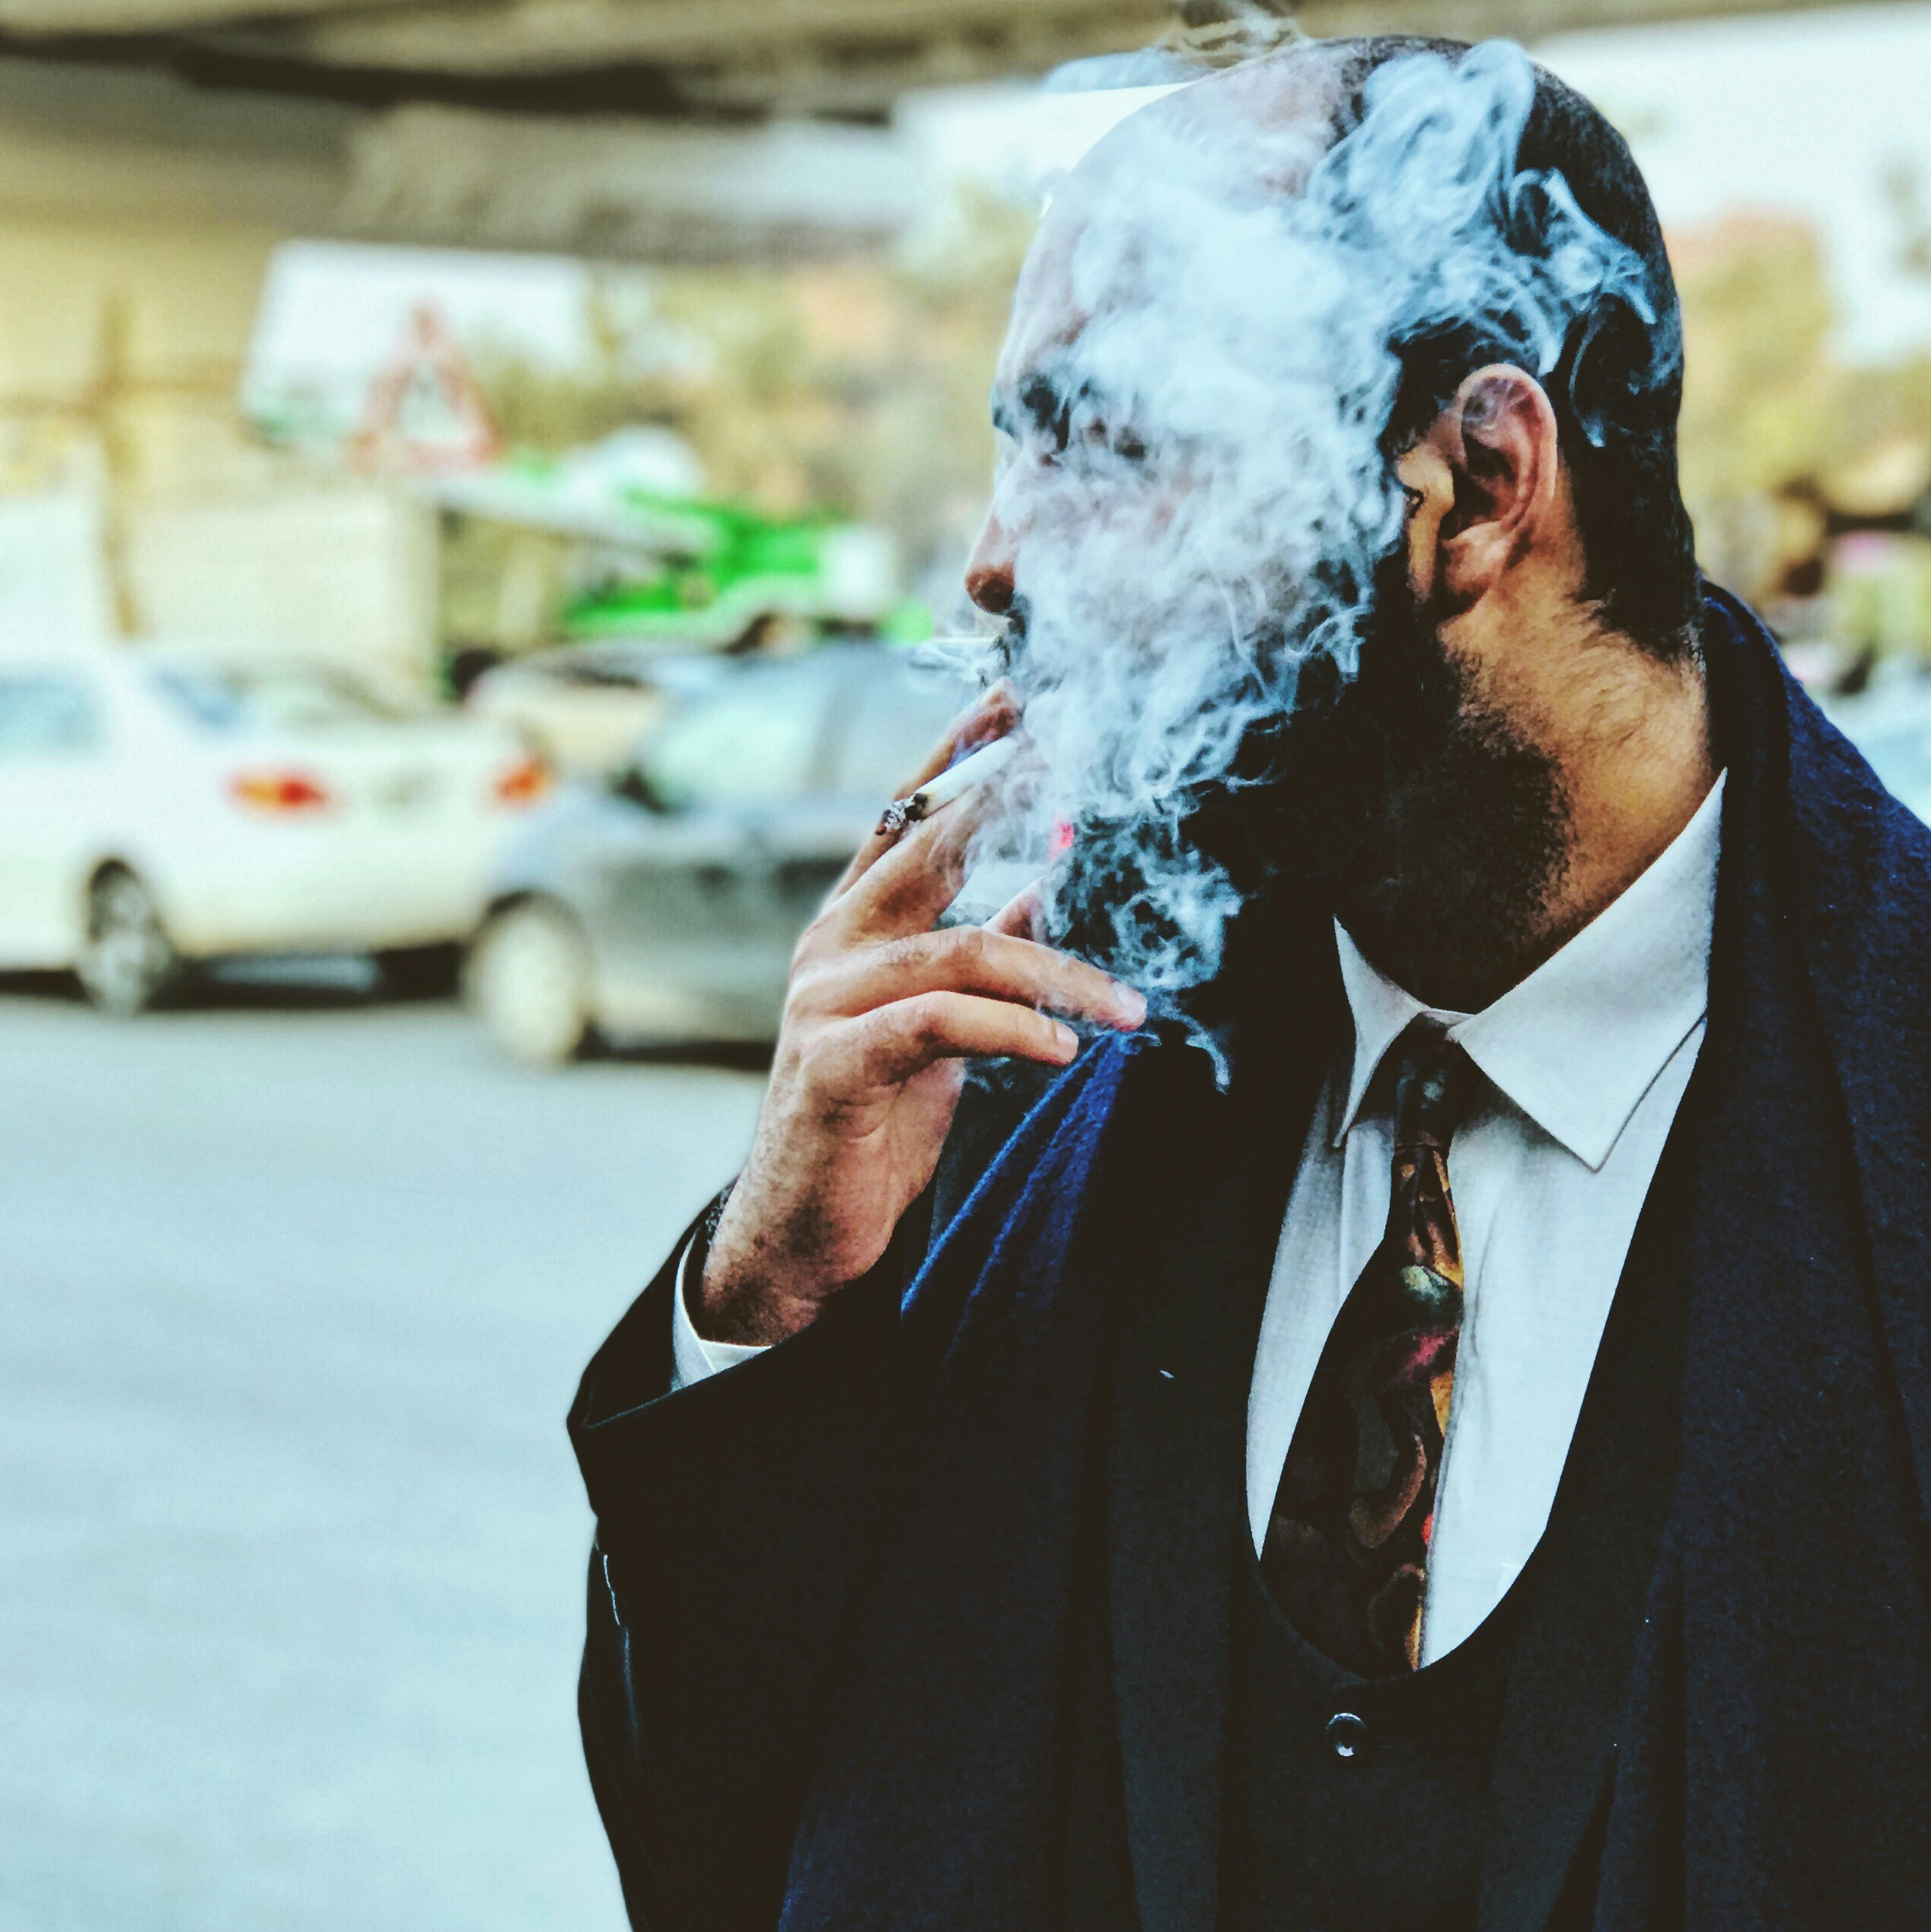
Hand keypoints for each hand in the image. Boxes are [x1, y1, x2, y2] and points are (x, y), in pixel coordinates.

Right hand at [698, 701, 1142, 1344]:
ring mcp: (823, 1000)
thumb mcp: (941, 1026)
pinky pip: (938, 1022)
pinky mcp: (833, 1062)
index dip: (960, 753)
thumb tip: (1049, 876)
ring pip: (960, 948)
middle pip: (927, 846)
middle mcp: (832, 947)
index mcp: (854, 926)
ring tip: (1129, 1007)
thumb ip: (985, 949)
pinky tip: (1064, 1048)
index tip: (1018, 695)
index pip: (907, 815)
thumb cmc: (872, 1125)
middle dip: (1006, 795)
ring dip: (1061, 972)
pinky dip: (1012, 1029)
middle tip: (1082, 758)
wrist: (800, 1236)